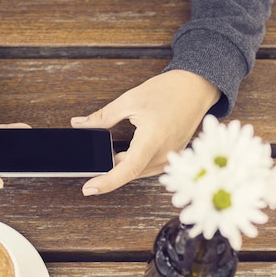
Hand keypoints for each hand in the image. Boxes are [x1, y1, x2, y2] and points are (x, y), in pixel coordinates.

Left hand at [71, 69, 220, 195]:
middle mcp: (164, 153)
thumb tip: (79, 124)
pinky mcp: (173, 158)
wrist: (196, 87)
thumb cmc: (168, 91)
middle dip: (110, 168)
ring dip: (124, 165)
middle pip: (130, 172)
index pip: (127, 169)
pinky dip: (136, 162)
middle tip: (92, 159)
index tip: (88, 189)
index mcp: (153, 139)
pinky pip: (149, 167)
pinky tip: (129, 151)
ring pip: (139, 171)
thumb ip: (102, 117)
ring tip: (112, 150)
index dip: (106, 182)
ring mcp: (171, 158)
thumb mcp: (129, 100)